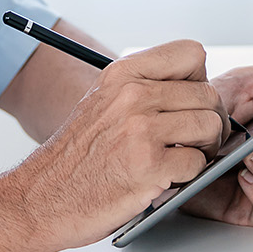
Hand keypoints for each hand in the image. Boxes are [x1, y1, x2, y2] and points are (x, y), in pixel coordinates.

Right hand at [6, 40, 225, 249]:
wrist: (42, 198)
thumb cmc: (77, 157)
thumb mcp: (103, 101)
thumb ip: (144, 86)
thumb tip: (197, 84)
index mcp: (122, 73)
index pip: (192, 53)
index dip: (200, 79)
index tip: (189, 101)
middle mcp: (132, 96)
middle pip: (208, 94)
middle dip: (209, 121)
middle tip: (195, 140)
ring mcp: (140, 130)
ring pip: (210, 127)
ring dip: (205, 149)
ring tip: (184, 158)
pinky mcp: (148, 167)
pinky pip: (198, 163)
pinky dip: (189, 176)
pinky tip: (167, 178)